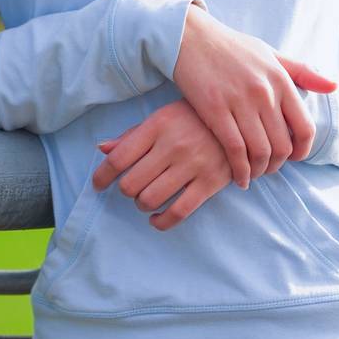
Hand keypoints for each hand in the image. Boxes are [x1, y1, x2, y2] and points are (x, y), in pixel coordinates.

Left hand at [92, 99, 240, 229]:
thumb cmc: (194, 118)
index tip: (98, 184)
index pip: (118, 158)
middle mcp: (173, 145)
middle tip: (131, 189)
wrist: (240, 119)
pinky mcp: (210, 183)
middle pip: (131, 184)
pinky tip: (157, 218)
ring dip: (142, 205)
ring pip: (150, 200)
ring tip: (146, 199)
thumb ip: (132, 135)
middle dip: (125, 191)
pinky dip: (161, 222)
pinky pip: (178, 213)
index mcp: (157, 125)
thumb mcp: (162, 117)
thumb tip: (101, 149)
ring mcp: (193, 165)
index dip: (102, 176)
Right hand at [171, 3, 336, 187]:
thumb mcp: (271, 54)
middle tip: (268, 169)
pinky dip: (239, 170)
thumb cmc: (232, 47)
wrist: (191, 37)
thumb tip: (333, 86)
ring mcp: (240, 101)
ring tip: (253, 174)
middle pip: (283, 146)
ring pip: (260, 152)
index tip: (292, 158)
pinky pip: (235, 150)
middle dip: (277, 165)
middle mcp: (265, 92)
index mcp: (281, 80)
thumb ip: (302, 72)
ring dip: (259, 171)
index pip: (305, 128)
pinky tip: (238, 177)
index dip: (302, 151)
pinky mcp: (215, 110)